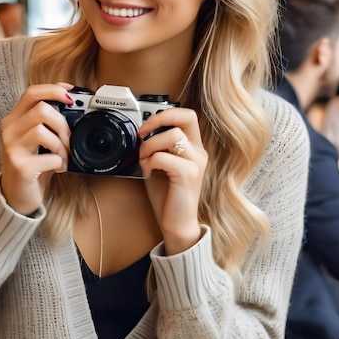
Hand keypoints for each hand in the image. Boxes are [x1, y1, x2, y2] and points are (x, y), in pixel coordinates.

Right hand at [0, 83, 72, 215]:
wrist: (16, 196)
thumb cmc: (31, 164)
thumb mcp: (36, 139)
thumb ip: (48, 122)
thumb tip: (74, 105)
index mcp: (14, 119)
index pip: (31, 93)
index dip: (53, 89)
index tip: (71, 97)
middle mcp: (9, 131)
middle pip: (41, 109)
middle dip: (63, 124)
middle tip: (68, 139)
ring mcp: (13, 149)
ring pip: (42, 130)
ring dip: (61, 144)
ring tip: (64, 156)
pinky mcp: (21, 167)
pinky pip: (49, 157)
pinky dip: (60, 162)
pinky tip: (59, 168)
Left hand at [138, 107, 207, 253]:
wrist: (177, 225)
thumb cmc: (168, 197)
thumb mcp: (160, 166)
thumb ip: (156, 149)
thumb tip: (141, 134)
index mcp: (193, 148)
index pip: (187, 116)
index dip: (165, 114)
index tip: (146, 127)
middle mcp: (198, 153)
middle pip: (186, 117)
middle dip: (158, 120)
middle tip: (142, 134)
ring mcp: (196, 163)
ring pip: (172, 136)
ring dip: (150, 146)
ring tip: (145, 160)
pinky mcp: (188, 175)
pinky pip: (164, 157)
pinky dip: (150, 162)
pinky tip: (148, 172)